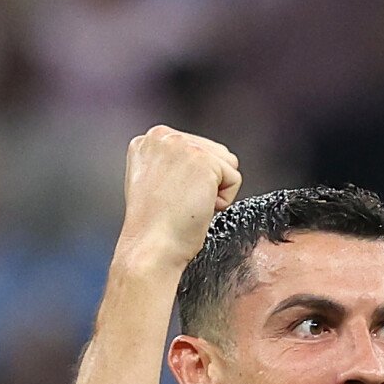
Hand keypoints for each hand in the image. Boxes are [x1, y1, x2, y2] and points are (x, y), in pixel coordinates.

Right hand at [118, 125, 241, 269]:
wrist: (151, 247)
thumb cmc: (154, 228)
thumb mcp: (156, 183)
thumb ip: (173, 165)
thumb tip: (198, 168)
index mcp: (149, 140)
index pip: (196, 149)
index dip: (194, 180)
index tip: (174, 198)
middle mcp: (163, 136)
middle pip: (214, 153)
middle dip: (206, 183)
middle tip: (182, 204)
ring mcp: (183, 145)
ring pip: (227, 163)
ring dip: (216, 190)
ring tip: (190, 205)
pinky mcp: (203, 160)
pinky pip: (235, 179)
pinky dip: (224, 201)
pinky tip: (198, 208)